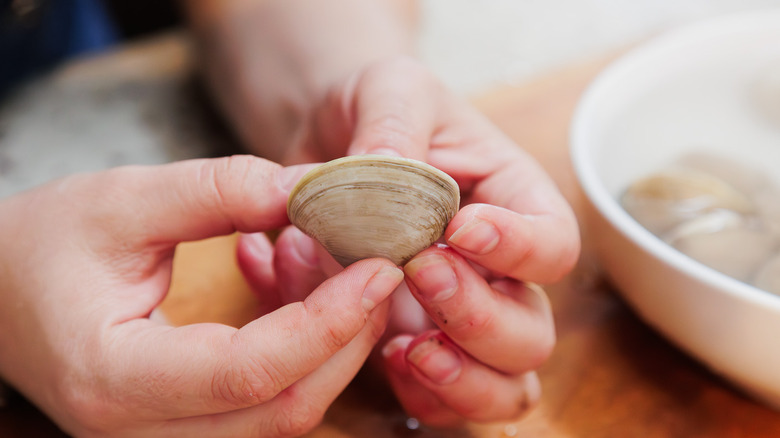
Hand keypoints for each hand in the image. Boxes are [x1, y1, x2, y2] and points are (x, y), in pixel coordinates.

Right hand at [0, 156, 403, 436]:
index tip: (377, 267)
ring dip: (331, 346)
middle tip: (377, 267)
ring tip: (337, 269)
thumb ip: (216, 191)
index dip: (326, 322)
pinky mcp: (185, 424)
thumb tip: (310, 189)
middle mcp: (139, 431)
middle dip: (346, 338)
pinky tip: (305, 294)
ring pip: (284, 414)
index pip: (246, 373)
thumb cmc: (44, 244)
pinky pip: (269, 404)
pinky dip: (305, 354)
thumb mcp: (121, 199)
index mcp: (114, 378)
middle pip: (282, 408)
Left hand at [238, 57, 579, 426]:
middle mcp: (497, 272)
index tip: (463, 228)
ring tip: (408, 347)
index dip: (520, 249)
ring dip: (461, 380)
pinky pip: (440, 401)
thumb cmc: (380, 110)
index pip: (554, 244)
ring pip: (503, 385)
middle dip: (479, 317)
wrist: (330, 143)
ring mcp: (458, 317)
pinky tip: (378, 355)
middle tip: (421, 273)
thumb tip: (385, 171)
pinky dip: (416, 394)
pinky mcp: (415, 343)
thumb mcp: (391, 91)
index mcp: (513, 203)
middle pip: (532, 332)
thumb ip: (395, 126)